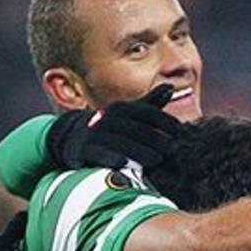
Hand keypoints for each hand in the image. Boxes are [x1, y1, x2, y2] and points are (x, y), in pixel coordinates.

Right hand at [46, 85, 180, 169]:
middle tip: (172, 148)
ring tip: (157, 159)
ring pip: (118, 142)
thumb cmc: (110, 127)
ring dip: (139, 151)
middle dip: (154, 138)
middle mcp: (106, 118)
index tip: (179, 129)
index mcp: (119, 108)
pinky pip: (98, 154)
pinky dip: (111, 158)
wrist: (72, 138)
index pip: (144, 111)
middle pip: (133, 128)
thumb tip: (171, 87)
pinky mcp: (82, 150)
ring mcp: (93, 134)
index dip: (162, 119)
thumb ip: (150, 104)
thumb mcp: (129, 114)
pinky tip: (125, 164)